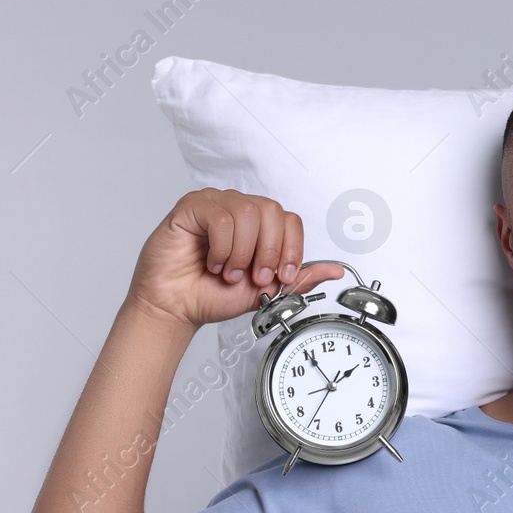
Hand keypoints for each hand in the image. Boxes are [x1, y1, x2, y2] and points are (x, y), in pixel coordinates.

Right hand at [126, 188, 345, 329]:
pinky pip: (220, 216)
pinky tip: (212, 261)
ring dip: (242, 252)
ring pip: (248, 212)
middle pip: (273, 211)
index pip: (290, 220)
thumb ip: (299, 278)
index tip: (281, 276)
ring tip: (228, 272)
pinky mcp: (192, 207)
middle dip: (269, 251)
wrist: (177, 308)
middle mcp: (239, 210)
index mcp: (259, 226)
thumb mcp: (267, 291)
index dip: (290, 249)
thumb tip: (335, 271)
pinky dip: (222, 246)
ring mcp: (215, 204)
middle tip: (254, 277)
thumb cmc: (212, 295)